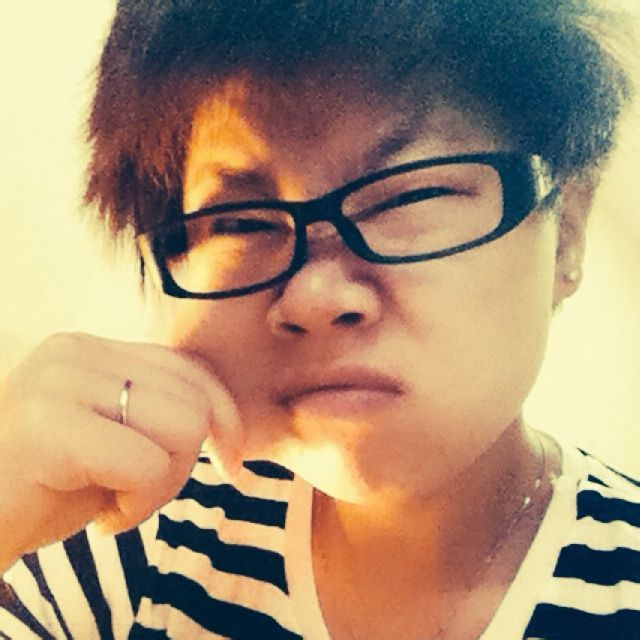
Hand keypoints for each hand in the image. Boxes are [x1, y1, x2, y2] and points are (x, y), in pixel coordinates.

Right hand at [0, 332, 241, 569]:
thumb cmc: (47, 490)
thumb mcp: (113, 437)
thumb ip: (158, 412)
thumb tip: (230, 422)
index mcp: (94, 349)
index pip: (192, 370)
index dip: (227, 418)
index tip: (232, 463)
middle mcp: (76, 351)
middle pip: (195, 401)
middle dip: (187, 463)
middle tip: (140, 495)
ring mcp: (59, 383)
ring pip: (184, 427)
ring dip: (166, 486)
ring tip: (122, 503)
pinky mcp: (47, 427)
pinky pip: (148, 465)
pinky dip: (141, 505)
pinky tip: (104, 520)